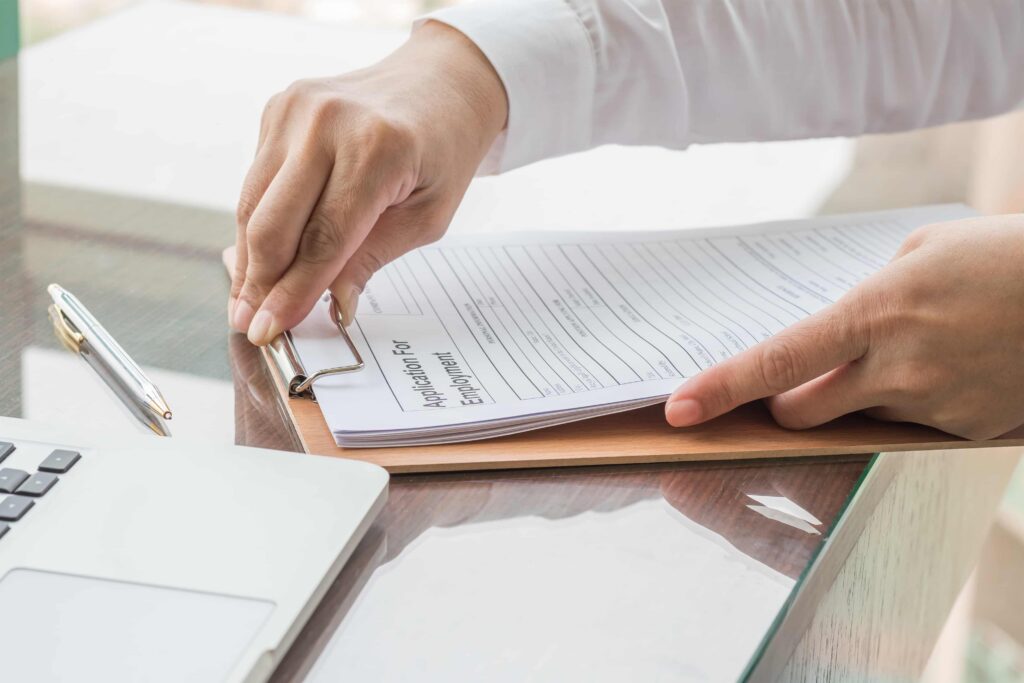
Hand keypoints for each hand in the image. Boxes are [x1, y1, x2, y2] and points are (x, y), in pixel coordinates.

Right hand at [229, 21, 506, 344]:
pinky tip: (259, 260)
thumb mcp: (428, 217)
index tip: (271, 330)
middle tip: (251, 326)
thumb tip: (332, 306)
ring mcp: (295, 109)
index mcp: (376, 148)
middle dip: (260, 284)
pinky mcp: (278, 109)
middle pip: (274, 224)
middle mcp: (325, 121)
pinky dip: (256, 224)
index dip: (293, 292)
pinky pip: (256, 182)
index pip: (323, 239)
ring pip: (252, 204)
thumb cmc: (442, 151)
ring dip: (248, 260)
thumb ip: (372, 258)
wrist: (440, 84)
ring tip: (247, 303)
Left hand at [665, 214, 1023, 439]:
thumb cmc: (1003, 255)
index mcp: (875, 311)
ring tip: (917, 350)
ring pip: (857, 420)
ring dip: (859, 396)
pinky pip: (911, 427)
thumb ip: (864, 298)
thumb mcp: (920, 252)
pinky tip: (957, 367)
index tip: (678, 410)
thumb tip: (828, 341)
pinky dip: (913, 403)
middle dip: (786, 403)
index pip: (776, 362)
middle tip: (803, 379)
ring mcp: (934, 405)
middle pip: (800, 413)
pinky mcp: (966, 432)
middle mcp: (899, 367)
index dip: (720, 388)